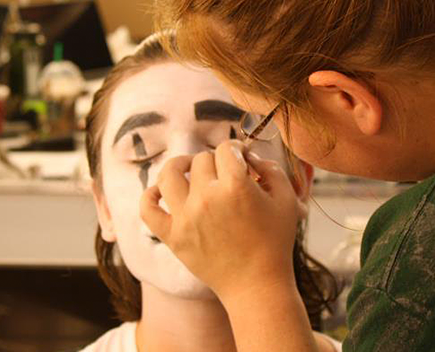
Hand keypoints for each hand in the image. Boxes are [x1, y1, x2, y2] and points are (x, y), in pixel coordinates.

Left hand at [140, 140, 301, 302]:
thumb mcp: (286, 200)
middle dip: (216, 162)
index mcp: (235, 186)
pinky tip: (161, 191)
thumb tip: (250, 157)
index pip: (226, 149)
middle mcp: (206, 198)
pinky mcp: (172, 236)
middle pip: (201, 159)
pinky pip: (148, 209)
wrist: (257, 285)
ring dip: (179, 164)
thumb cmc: (275, 242)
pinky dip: (150, 195)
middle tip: (226, 174)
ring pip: (169, 173)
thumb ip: (271, 169)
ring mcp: (185, 217)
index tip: (242, 160)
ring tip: (188, 168)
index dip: (236, 149)